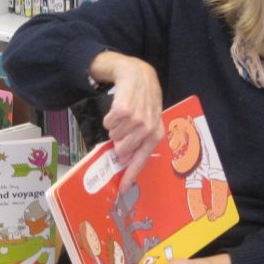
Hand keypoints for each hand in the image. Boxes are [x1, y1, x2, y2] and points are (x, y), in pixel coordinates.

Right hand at [89, 51, 162, 192]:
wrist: (137, 74)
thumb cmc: (143, 99)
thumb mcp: (148, 119)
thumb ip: (138, 140)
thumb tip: (123, 160)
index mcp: (155, 135)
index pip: (141, 160)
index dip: (130, 175)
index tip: (122, 189)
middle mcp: (148, 129)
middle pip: (122, 151)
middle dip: (118, 143)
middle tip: (122, 130)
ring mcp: (137, 120)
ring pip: (113, 137)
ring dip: (114, 127)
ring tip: (123, 115)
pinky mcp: (125, 111)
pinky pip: (108, 124)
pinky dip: (109, 118)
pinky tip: (117, 108)